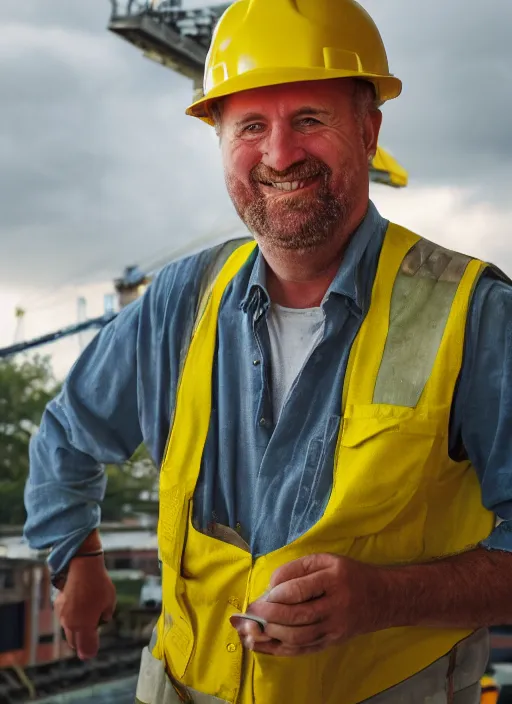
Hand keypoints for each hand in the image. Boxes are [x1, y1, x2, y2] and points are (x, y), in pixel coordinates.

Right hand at [54, 555, 116, 659]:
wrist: (83, 567)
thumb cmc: (99, 584)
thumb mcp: (110, 601)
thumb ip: (106, 614)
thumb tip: (103, 619)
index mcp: (86, 625)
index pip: (86, 646)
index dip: (89, 651)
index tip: (90, 655)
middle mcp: (71, 623)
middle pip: (74, 642)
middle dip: (81, 645)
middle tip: (86, 647)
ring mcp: (63, 615)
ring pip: (68, 630)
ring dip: (75, 631)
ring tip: (84, 626)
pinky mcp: (58, 605)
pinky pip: (64, 618)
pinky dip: (70, 619)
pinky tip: (77, 610)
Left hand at [231, 553, 380, 656]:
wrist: (380, 598)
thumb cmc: (348, 574)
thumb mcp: (325, 560)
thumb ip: (296, 568)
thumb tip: (269, 587)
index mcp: (333, 579)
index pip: (300, 590)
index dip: (276, 595)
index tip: (262, 596)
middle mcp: (336, 605)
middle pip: (297, 616)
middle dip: (269, 617)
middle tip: (250, 614)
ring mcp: (335, 628)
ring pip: (299, 637)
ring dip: (272, 635)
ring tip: (252, 630)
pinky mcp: (332, 642)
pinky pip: (304, 650)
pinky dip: (281, 649)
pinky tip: (264, 645)